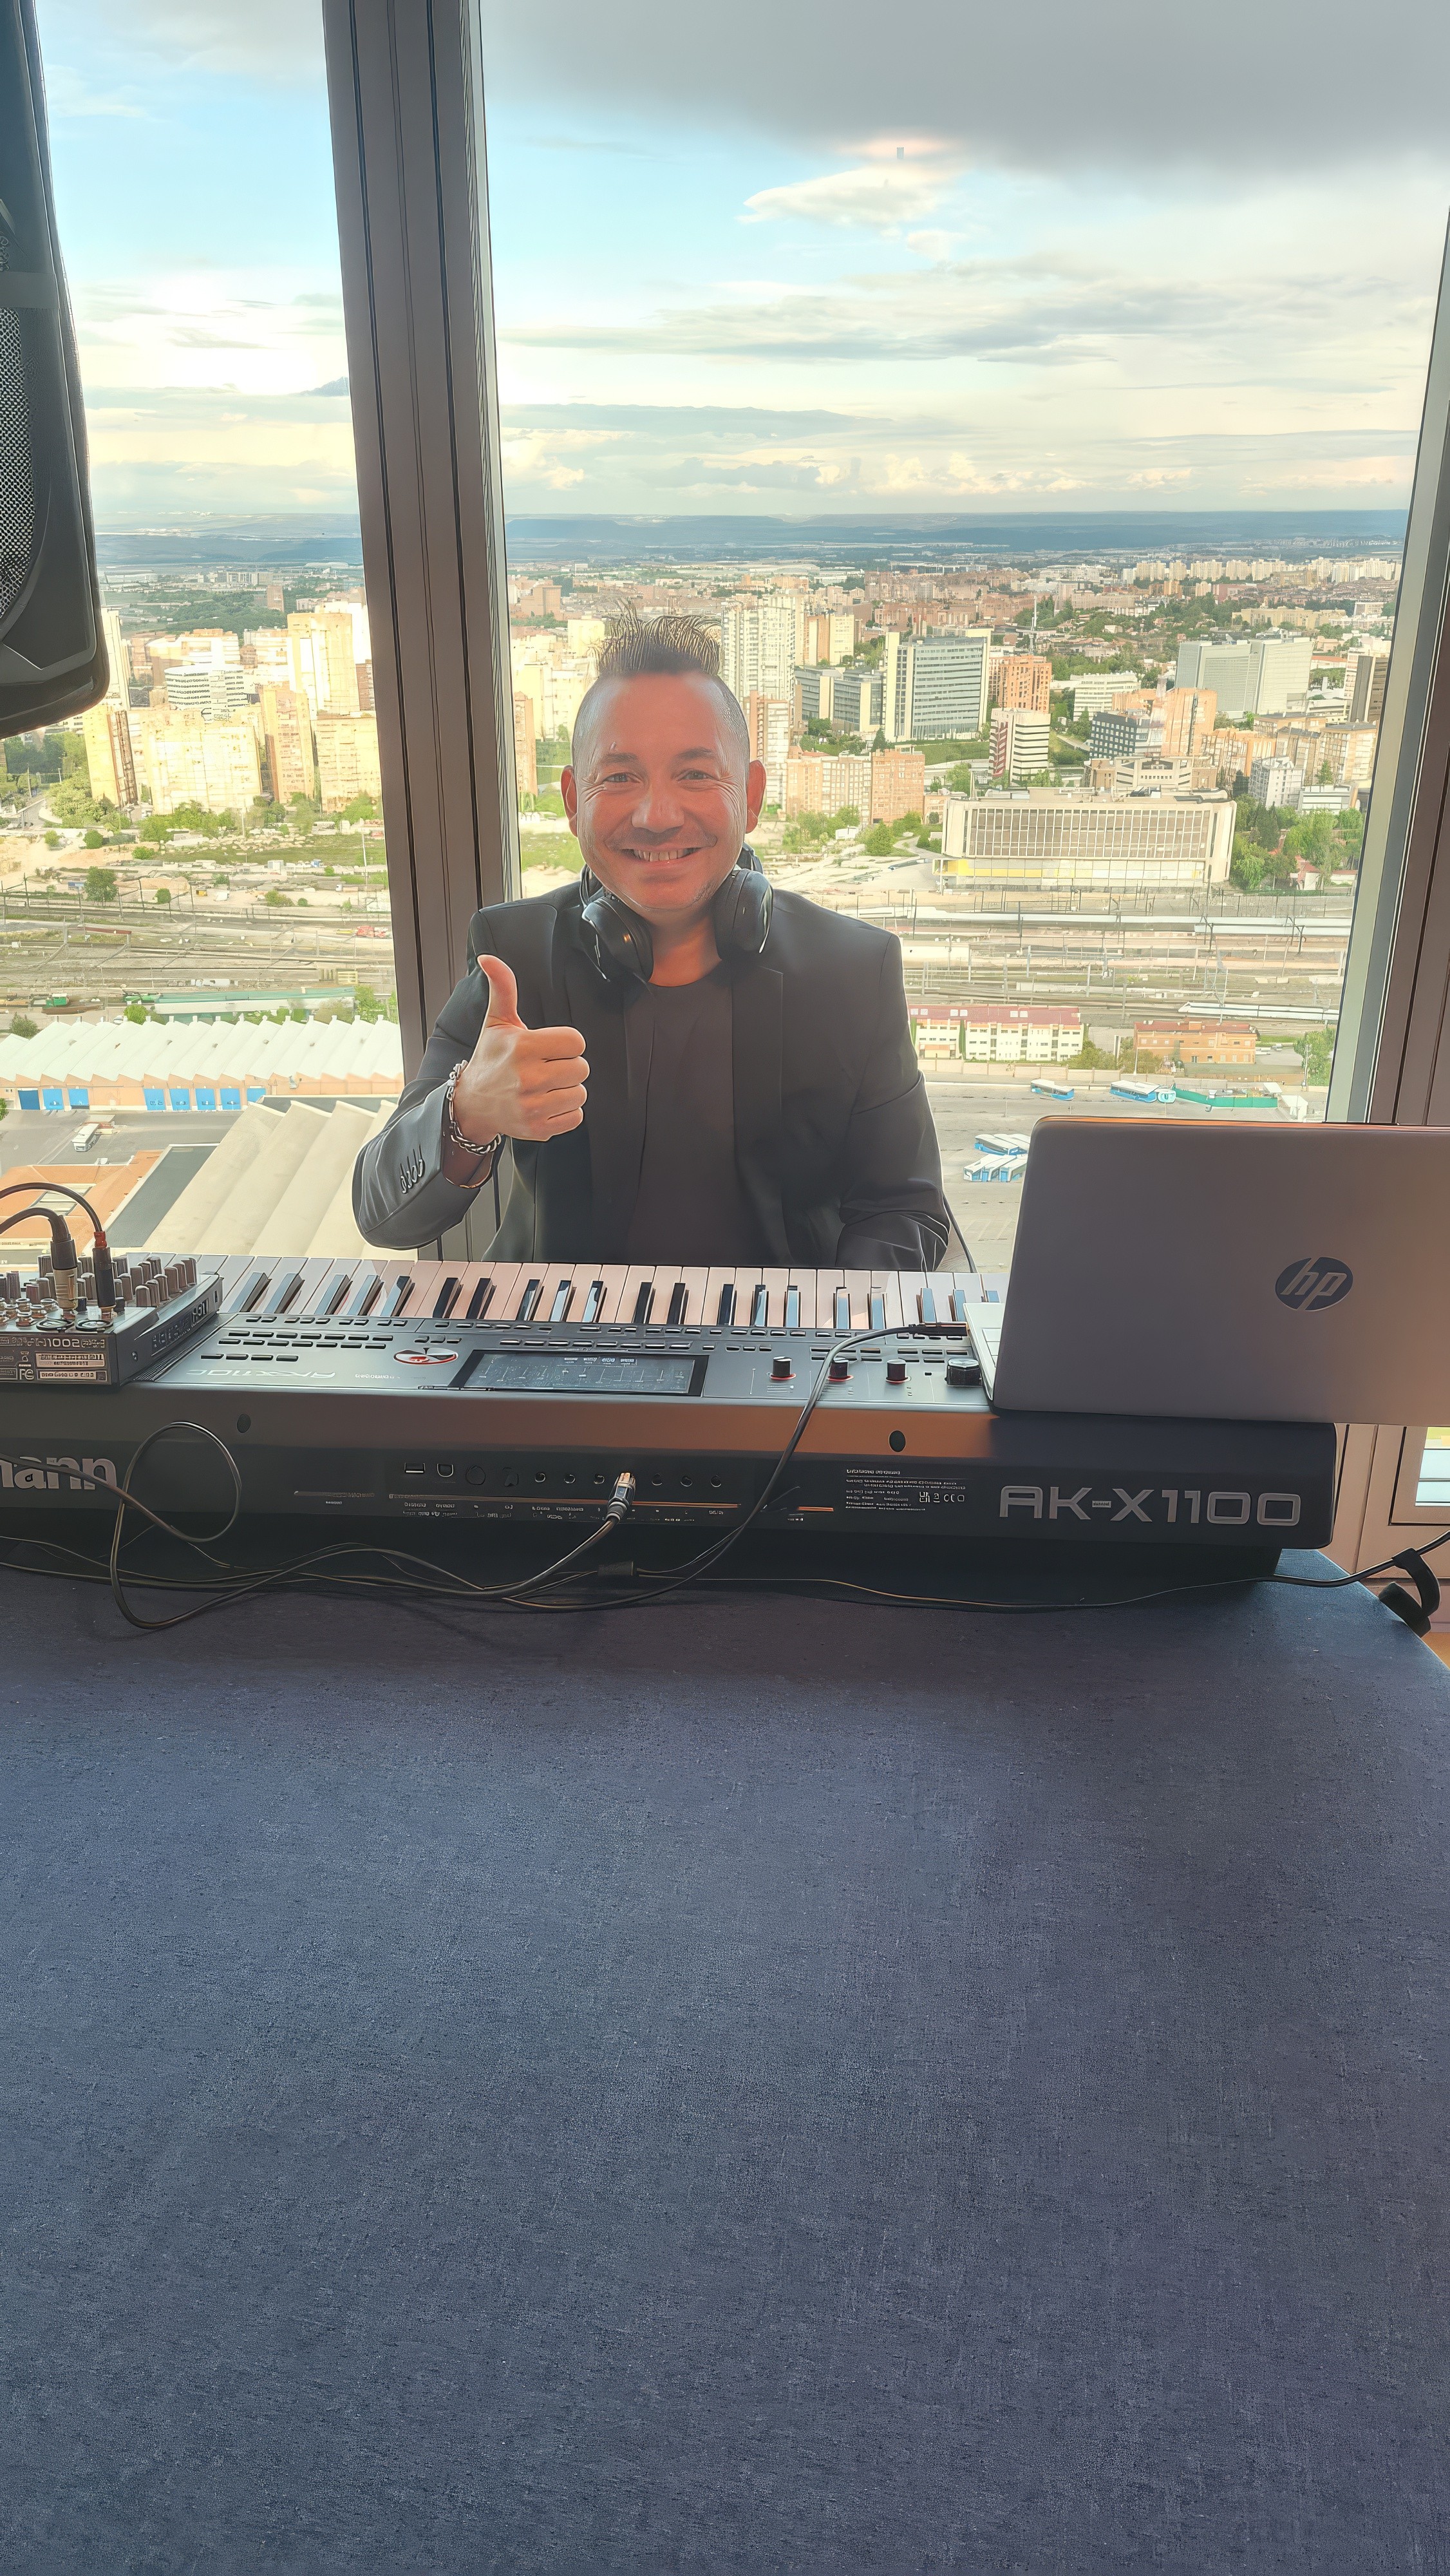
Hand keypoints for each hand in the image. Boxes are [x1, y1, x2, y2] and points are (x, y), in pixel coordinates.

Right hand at [447, 957, 587, 1163]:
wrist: (473, 1103)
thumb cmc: (490, 1058)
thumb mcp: (496, 1022)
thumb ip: (502, 988)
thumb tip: (488, 957)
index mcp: (523, 1048)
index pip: (576, 1041)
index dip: (567, 1043)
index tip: (550, 1047)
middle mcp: (528, 1078)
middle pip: (582, 1068)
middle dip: (568, 1066)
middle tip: (547, 1067)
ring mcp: (533, 1106)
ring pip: (580, 1093)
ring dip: (568, 1089)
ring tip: (546, 1086)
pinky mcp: (538, 1129)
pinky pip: (576, 1117)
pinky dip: (566, 1112)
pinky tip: (547, 1103)